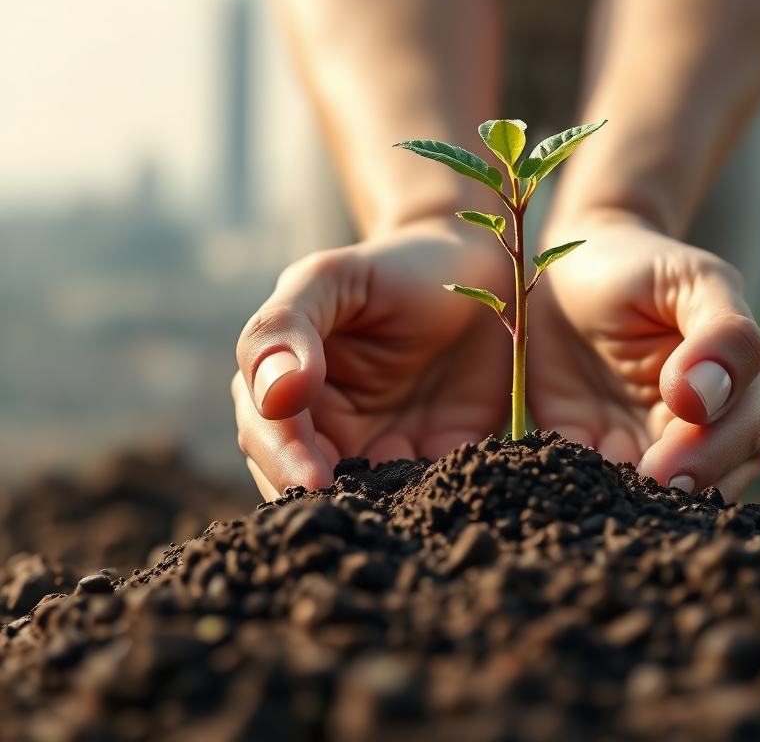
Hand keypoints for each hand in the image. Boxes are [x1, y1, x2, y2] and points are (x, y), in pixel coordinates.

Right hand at [232, 217, 512, 499]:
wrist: (474, 265)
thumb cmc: (394, 267)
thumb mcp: (332, 278)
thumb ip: (287, 326)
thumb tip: (275, 395)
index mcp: (285, 386)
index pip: (268, 434)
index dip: (285, 459)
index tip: (313, 479)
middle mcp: (326, 427)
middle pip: (303, 482)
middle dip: (324, 501)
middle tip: (354, 512)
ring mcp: (382, 447)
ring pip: (363, 499)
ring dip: (375, 508)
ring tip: (399, 512)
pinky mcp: (439, 456)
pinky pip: (428, 492)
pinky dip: (430, 500)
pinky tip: (444, 496)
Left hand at [527, 216, 759, 501]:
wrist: (572, 265)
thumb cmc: (642, 264)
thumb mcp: (693, 280)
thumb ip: (722, 333)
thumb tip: (705, 399)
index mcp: (736, 382)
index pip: (744, 430)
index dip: (713, 448)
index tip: (677, 452)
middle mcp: (700, 421)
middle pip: (715, 472)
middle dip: (688, 480)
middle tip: (653, 482)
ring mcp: (646, 438)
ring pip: (667, 490)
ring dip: (648, 498)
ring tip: (620, 494)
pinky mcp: (592, 445)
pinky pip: (597, 482)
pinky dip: (591, 490)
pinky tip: (578, 484)